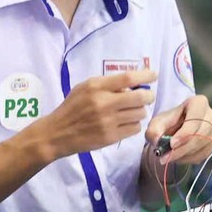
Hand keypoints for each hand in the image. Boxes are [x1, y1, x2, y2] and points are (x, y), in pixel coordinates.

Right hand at [28, 70, 155, 159]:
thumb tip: (133, 82)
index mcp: (96, 87)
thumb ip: (106, 84)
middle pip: (140, 97)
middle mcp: (104, 103)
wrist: (58, 133)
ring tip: (130, 111)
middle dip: (148, 96)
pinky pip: (134, 128)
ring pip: (140, 114)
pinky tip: (124, 123)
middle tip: (147, 96)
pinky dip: (133, 124)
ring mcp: (108, 121)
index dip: (145, 75)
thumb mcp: (84, 88)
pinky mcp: (111, 137)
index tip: (153, 75)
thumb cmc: (72, 107)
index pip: (128, 78)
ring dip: (139, 111)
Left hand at [143, 94, 211, 168]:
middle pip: (199, 135)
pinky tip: (177, 157)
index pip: (195, 119)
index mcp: (199, 103)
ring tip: (167, 157)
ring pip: (201, 147)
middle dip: (181, 149)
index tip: (171, 144)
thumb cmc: (167, 122)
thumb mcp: (156, 122)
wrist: (175, 128)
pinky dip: (188, 159)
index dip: (184, 134)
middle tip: (165, 157)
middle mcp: (211, 116)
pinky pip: (202, 155)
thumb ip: (155, 131)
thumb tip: (158, 141)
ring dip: (183, 155)